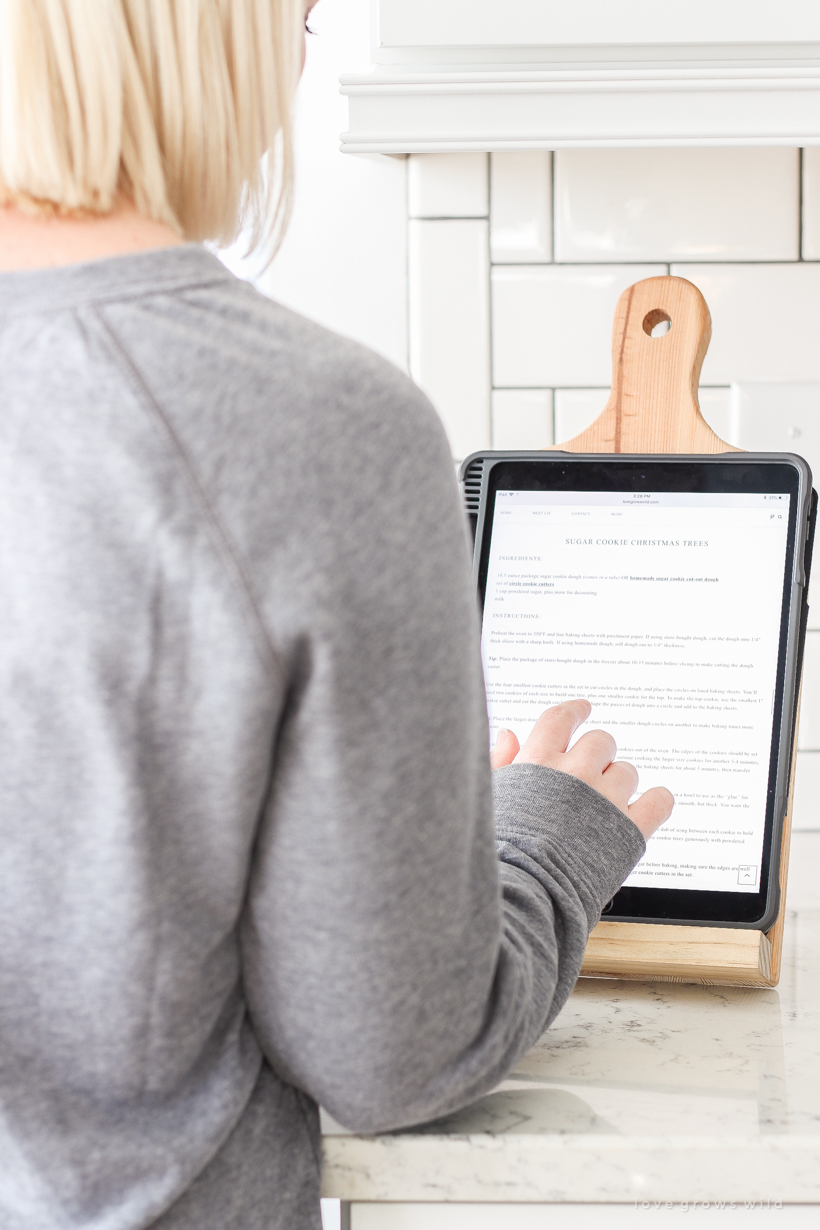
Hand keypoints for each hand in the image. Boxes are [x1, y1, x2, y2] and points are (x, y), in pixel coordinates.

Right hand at [490, 700, 672, 840]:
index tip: (582, 710)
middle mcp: (576, 773)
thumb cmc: (502, 849)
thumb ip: (500, 762)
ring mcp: (606, 800)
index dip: (574, 711)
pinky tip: (647, 808)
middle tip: (590, 776)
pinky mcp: (631, 829)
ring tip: (604, 808)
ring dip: (619, 784)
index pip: (561, 719)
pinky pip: (660, 801)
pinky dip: (657, 802)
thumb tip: (508, 735)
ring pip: (627, 771)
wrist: (525, 891)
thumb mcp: (491, 797)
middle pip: (600, 742)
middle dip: (597, 755)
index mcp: (538, 761)